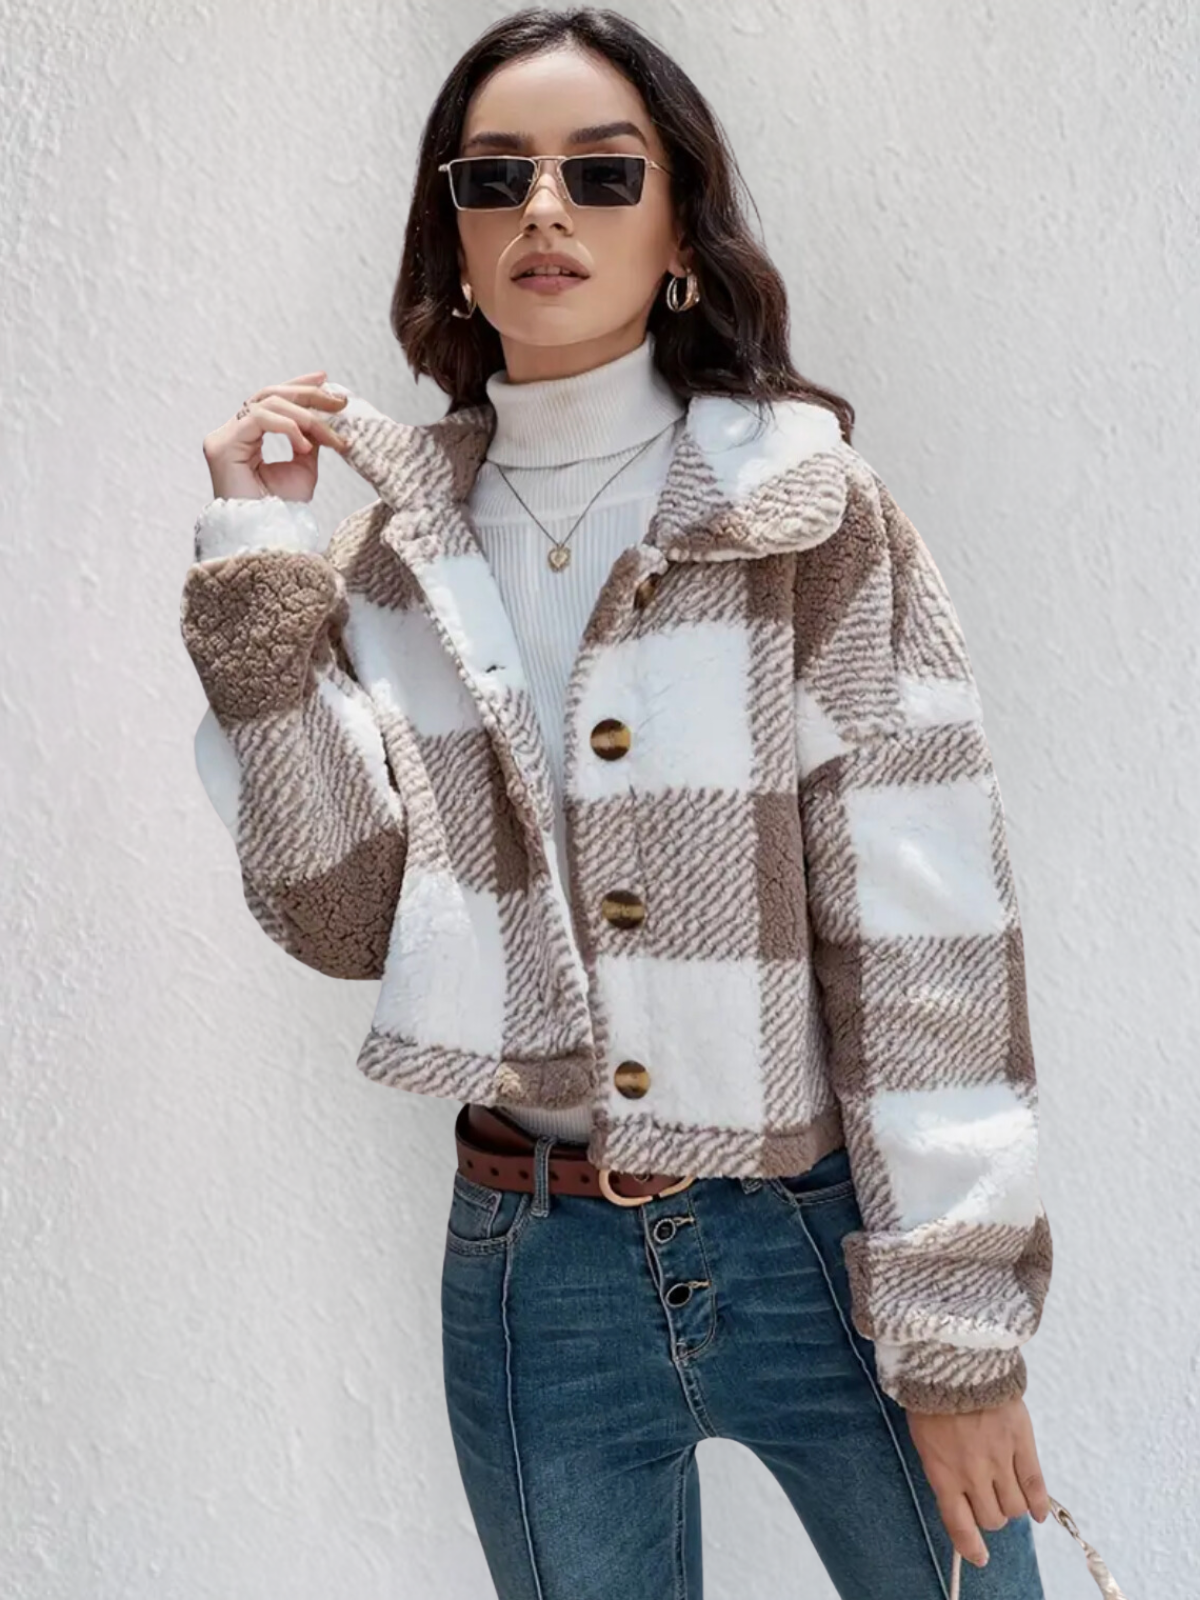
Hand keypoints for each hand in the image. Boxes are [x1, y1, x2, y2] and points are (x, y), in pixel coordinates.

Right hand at [202, 368, 350, 502]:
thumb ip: (308, 439)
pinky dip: (288, 428)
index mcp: (247, 437)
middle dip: (308, 395)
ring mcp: (223, 437)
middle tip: (339, 401)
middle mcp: (232, 433)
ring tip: (329, 437)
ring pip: (268, 404)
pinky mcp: (221, 445)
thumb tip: (324, 415)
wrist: (267, 535)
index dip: (297, 386)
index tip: (325, 380)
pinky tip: (305, 446)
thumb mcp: (303, 467)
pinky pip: (259, 419)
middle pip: (270, 396)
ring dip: (305, 417)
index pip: (271, 400)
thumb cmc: (282, 509)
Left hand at [904, 1397, 1050, 1569]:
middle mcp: (972, 1473)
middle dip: (991, 1515)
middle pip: (992, 1518)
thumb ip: (943, 1469)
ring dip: (1013, 1507)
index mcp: (942, 1472)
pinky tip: (1039, 1510)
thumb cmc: (931, 1397)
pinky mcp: (1021, 1442)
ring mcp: (999, 1459)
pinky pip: (1035, 1485)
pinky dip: (1040, 1503)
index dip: (971, 1547)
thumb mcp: (925, 1438)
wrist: (952, 1359)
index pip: (959, 1526)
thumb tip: (960, 1497)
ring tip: (1007, 1493)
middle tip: (989, 1501)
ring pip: (1015, 1507)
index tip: (979, 1556)